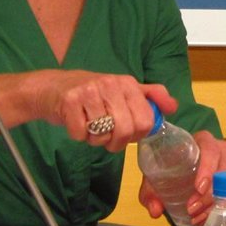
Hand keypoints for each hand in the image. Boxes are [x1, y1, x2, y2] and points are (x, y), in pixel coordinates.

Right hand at [46, 71, 175, 152]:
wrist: (51, 87)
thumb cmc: (90, 93)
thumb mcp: (122, 90)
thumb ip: (149, 97)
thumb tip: (173, 107)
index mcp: (127, 83)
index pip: (146, 120)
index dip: (137, 134)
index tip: (127, 132)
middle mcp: (110, 83)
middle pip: (126, 130)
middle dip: (116, 142)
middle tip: (107, 136)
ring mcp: (89, 91)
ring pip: (102, 135)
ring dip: (95, 139)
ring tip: (90, 125)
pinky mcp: (69, 101)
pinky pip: (81, 134)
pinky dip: (78, 136)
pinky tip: (76, 122)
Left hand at [138, 129, 225, 225]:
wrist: (180, 165)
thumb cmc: (171, 163)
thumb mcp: (157, 174)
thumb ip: (151, 191)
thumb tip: (155, 210)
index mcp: (203, 141)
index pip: (211, 150)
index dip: (208, 169)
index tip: (198, 188)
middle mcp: (220, 151)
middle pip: (223, 170)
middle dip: (209, 193)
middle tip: (192, 209)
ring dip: (214, 203)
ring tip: (196, 216)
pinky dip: (219, 208)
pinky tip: (205, 217)